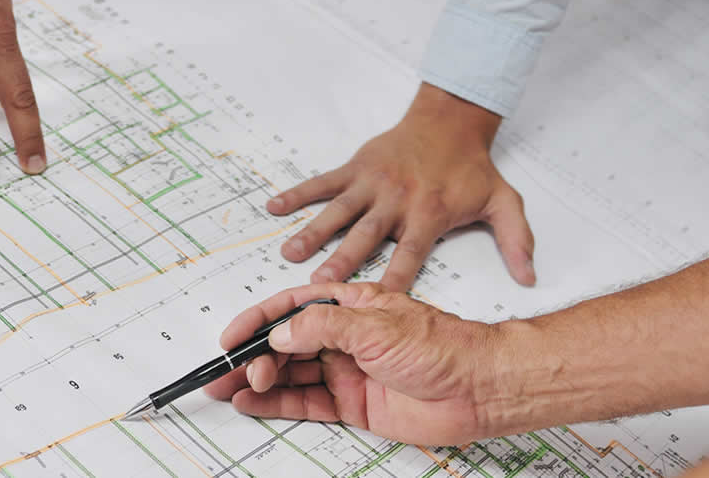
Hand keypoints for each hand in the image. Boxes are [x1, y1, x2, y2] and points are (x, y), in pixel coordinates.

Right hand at [201, 283, 504, 445]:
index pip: (291, 308)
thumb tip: (280, 333)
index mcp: (349, 305)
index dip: (257, 321)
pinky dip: (276, 403)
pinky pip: (306, 402)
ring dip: (259, 380)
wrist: (479, 388)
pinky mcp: (353, 403)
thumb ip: (323, 326)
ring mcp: (346, 370)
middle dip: (252, 356)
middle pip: (285, 343)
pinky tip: (253, 402)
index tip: (231, 337)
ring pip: (290, 374)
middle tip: (229, 371)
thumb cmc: (443, 346)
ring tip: (232, 388)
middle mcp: (344, 337)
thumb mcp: (376, 325)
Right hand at [267, 83, 533, 290]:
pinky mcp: (356, 167)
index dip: (392, 281)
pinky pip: (323, 182)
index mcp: (429, 215)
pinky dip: (298, 194)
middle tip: (318, 286)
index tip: (374, 306)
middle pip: (366, 237)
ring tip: (289, 253)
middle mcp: (397, 201)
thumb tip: (530, 279)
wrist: (450, 121)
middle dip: (342, 261)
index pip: (410, 256)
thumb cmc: (472, 169)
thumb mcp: (504, 202)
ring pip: (338, 212)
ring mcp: (372, 183)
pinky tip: (274, 207)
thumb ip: (517, 241)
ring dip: (313, 232)